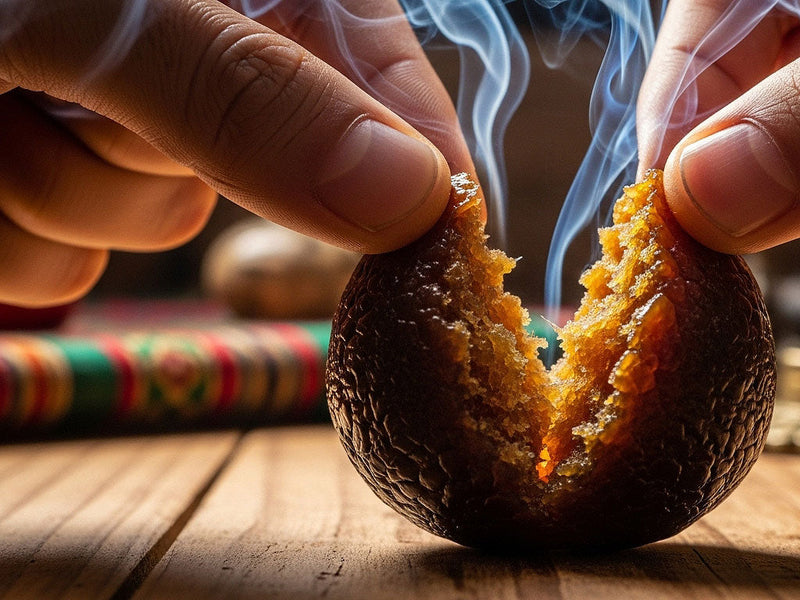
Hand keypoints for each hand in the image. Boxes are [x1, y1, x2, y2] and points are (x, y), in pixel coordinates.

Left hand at [0, 0, 472, 306]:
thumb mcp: (94, 13)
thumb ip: (247, 93)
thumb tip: (415, 196)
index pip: (371, 51)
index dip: (414, 143)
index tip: (447, 231)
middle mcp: (185, 38)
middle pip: (265, 151)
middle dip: (182, 158)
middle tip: (93, 98)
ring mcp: (112, 111)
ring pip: (160, 215)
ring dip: (77, 194)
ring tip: (5, 106)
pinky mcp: (49, 174)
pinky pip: (75, 258)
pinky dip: (23, 233)